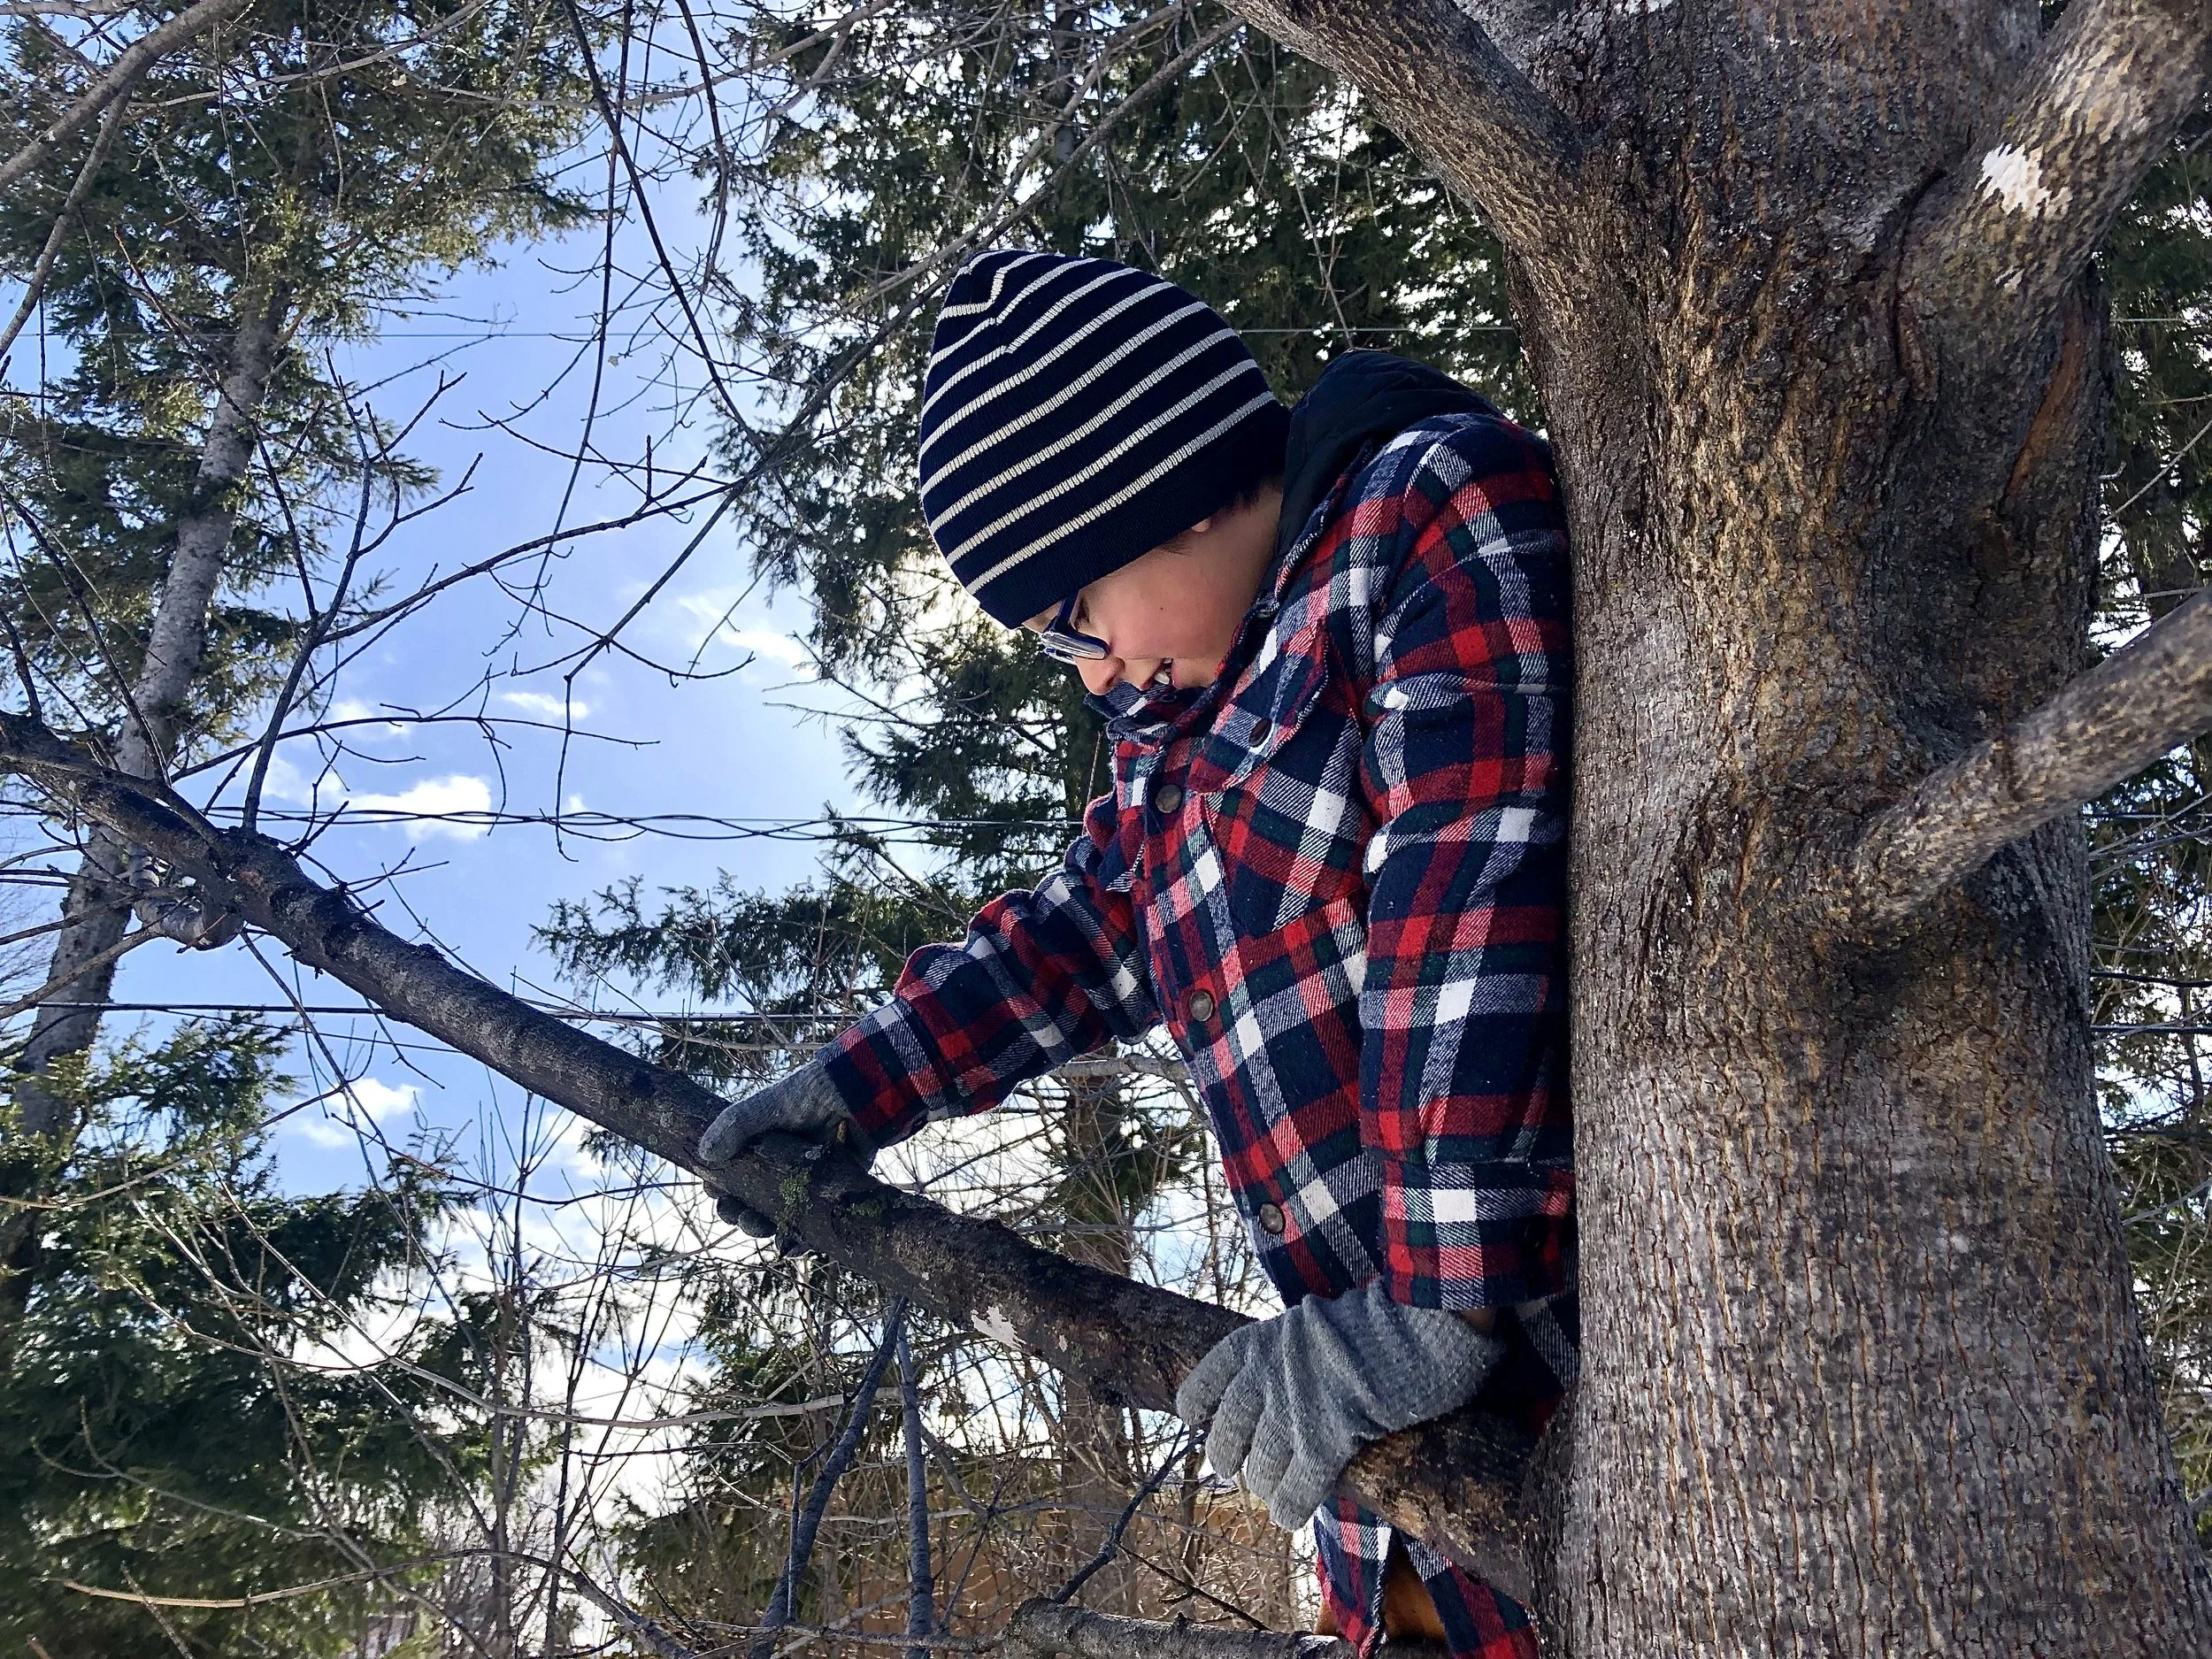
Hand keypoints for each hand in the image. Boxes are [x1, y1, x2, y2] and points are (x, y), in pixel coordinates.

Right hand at [697, 1061, 866, 1238]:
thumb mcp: (768, 1106)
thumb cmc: (811, 1095)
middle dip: (737, 1213)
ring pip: (775, 1216)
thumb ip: (736, 1126)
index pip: (729, 1173)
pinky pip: (808, 1225)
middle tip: (738, 1214)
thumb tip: (705, 1154)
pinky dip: (797, 1240)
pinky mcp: (828, 1194)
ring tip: (760, 1227)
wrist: (860, 1097)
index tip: (715, 1191)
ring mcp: (803, 1181)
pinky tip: (788, 1246)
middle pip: (748, 1200)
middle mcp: (779, 1164)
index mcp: (760, 1144)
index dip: (719, 1186)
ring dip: (761, 1228)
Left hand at [1174, 1280, 1503, 1529]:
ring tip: (1270, 1494)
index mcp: (1262, 1340)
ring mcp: (1293, 1411)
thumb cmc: (1384, 1318)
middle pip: (1227, 1432)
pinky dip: (1290, 1508)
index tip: (1193, 1417)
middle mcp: (1266, 1376)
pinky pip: (1296, 1491)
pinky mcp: (1326, 1443)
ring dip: (1264, 1485)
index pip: (1209, 1377)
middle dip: (1228, 1455)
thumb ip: (1295, 1350)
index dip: (1198, 1403)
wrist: (1420, 1321)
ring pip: (1260, 1468)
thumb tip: (1290, 1373)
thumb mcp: (1318, 1322)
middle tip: (1234, 1468)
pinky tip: (1289, 1516)